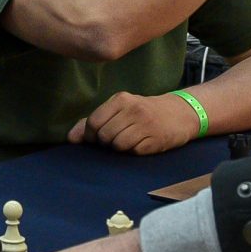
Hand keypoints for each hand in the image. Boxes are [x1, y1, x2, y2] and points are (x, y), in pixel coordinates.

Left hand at [69, 91, 201, 155]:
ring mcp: (145, 125)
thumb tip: (71, 139)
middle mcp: (133, 109)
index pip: (94, 122)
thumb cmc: (143, 112)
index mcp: (121, 99)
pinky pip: (133, 152)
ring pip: (117, 145)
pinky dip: (134, 151)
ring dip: (120, 147)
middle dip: (106, 142)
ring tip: (130, 139)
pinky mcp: (155, 140)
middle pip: (104, 135)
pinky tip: (141, 143)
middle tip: (117, 137)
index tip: (97, 137)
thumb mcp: (119, 109)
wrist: (179, 113)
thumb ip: (93, 121)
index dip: (91, 135)